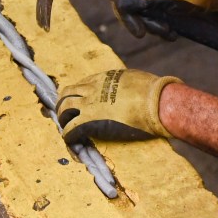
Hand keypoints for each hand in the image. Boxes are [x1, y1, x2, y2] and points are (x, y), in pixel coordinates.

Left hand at [56, 68, 181, 143]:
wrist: (155, 103)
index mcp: (105, 78)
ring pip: (64, 107)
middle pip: (68, 92)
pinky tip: (69, 139)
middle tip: (65, 112)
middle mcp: (93, 88)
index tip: (80, 99)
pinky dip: (68, 133)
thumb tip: (132, 88)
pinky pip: (72, 127)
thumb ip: (127, 84)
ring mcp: (90, 104)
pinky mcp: (91, 121)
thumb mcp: (135, 79)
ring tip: (64, 125)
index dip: (79, 92)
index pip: (84, 83)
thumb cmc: (153, 92)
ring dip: (62, 117)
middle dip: (64, 102)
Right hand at [83, 0, 217, 22]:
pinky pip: (148, 21)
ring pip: (136, 15)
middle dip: (133, 19)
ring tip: (167, 32)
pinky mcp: (155, 7)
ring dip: (150, 26)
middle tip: (142, 34)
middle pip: (123, 1)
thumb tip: (124, 2)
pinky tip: (171, 33)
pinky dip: (158, 29)